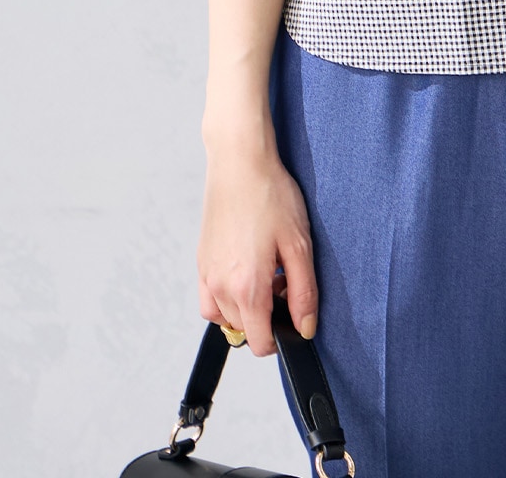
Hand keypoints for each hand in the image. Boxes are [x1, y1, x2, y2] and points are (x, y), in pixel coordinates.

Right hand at [198, 135, 318, 356]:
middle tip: (285, 281)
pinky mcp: (201, 262)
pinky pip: (209, 301)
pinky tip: (244, 272)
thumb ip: (303, 292)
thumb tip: (305, 328)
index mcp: (247, 288)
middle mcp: (221, 287)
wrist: (240, 163)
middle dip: (268, 316)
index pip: (260, 343)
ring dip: (247, 307)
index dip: (281, 337)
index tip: (294, 314)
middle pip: (245, 330)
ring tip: (267, 272)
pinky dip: (226, 299)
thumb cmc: (270, 196)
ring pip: (227, 317)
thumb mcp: (299, 245)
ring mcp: (206, 276)